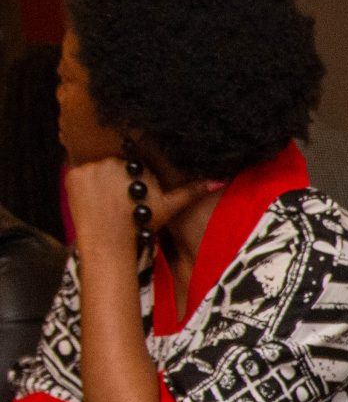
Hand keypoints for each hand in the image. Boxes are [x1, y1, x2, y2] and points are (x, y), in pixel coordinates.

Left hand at [63, 157, 216, 255]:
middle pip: (112, 161)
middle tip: (116, 198)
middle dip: (114, 176)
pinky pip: (78, 172)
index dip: (131, 174)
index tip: (129, 190)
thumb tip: (219, 181)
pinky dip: (82, 183)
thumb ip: (192, 191)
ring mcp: (91, 166)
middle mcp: (113, 160)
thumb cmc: (141, 224)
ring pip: (95, 167)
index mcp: (137, 165)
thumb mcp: (169, 206)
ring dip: (98, 179)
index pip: (132, 159)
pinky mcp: (74, 174)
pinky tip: (90, 199)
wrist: (109, 242)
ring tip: (104, 201)